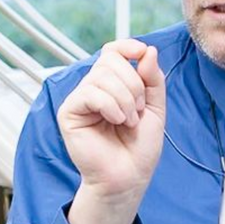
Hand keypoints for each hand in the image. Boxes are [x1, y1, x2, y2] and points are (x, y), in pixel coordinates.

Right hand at [58, 40, 165, 223]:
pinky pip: (90, 93)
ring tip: (129, 122)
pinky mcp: (68, 113)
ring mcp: (80, 100)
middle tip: (138, 111)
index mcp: (112, 85)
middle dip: (133, 84)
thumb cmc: (139, 148)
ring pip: (102, 76)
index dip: (126, 46)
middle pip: (110, 61)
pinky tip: (116, 121)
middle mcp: (93, 89)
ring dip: (125, 99)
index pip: (113, 51)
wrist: (128, 177)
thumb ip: (152, 79)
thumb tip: (147, 50)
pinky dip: (110, 105)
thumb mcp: (155, 108)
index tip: (141, 52)